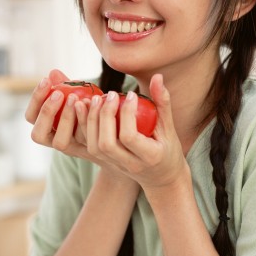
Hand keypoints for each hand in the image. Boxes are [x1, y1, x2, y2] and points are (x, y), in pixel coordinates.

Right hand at [25, 70, 137, 185]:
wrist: (118, 136)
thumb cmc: (93, 111)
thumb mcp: (78, 98)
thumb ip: (66, 87)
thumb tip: (53, 72)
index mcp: (49, 127)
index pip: (31, 117)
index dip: (36, 99)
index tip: (46, 80)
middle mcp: (57, 140)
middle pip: (38, 134)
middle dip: (47, 112)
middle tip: (60, 94)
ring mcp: (73, 149)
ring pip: (60, 142)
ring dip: (65, 118)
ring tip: (77, 99)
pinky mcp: (90, 152)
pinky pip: (84, 140)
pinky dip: (87, 122)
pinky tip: (95, 105)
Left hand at [84, 74, 188, 192]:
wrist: (162, 178)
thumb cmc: (169, 149)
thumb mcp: (169, 128)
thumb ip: (163, 103)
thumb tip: (157, 76)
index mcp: (149, 156)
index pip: (129, 137)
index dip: (127, 114)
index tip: (131, 95)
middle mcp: (130, 164)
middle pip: (107, 143)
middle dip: (104, 116)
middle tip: (110, 94)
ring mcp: (116, 166)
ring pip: (95, 147)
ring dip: (91, 121)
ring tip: (96, 99)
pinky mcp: (106, 163)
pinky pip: (90, 146)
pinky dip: (86, 127)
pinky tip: (87, 108)